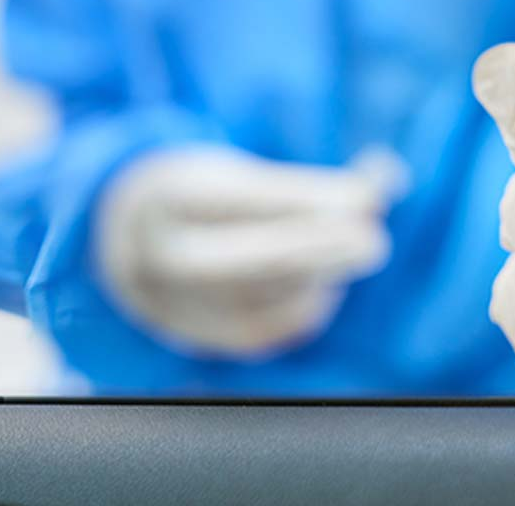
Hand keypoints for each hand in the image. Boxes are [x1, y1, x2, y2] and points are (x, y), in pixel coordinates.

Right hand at [95, 145, 403, 353]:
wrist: (127, 244)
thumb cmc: (202, 196)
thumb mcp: (235, 175)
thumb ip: (304, 188)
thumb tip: (387, 183)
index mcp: (168, 197)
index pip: (245, 200)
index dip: (308, 201)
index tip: (368, 196)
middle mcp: (162, 256)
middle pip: (249, 259)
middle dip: (318, 250)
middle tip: (374, 241)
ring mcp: (175, 304)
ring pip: (263, 297)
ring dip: (324, 273)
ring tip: (362, 245)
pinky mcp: (200, 339)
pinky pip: (264, 330)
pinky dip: (306, 304)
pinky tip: (327, 283)